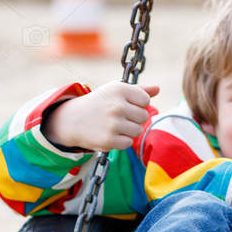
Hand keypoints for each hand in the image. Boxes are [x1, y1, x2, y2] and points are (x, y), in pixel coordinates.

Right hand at [43, 82, 159, 151]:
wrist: (73, 119)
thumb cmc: (100, 103)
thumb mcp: (115, 91)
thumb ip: (138, 90)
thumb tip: (158, 89)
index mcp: (120, 90)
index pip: (146, 100)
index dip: (138, 104)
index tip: (125, 104)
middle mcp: (117, 106)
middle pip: (144, 116)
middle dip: (134, 118)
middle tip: (118, 116)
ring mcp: (113, 124)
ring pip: (138, 130)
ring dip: (129, 130)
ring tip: (114, 125)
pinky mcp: (109, 140)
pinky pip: (128, 142)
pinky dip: (121, 141)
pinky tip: (110, 134)